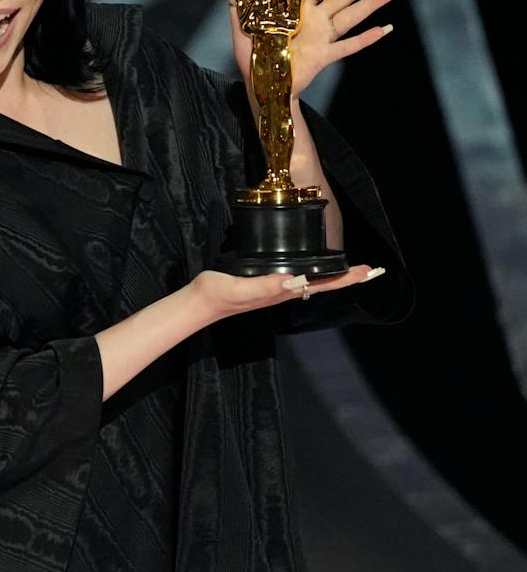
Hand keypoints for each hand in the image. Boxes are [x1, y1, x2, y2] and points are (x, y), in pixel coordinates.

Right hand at [186, 264, 384, 323]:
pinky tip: (314, 267)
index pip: (322, 285)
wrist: (200, 304)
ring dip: (334, 275)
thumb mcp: (240, 288)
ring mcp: (276, 288)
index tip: (369, 271)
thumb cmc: (218, 294)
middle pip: (324, 284)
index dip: (346, 278)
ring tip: (351, 267)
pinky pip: (298, 277)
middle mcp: (285, 290)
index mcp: (283, 291)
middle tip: (372, 269)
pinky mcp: (266, 282)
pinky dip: (314, 272)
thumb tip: (295, 280)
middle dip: (348, 277)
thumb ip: (265, 286)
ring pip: (313, 281)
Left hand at [221, 0, 402, 98]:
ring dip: (374, 2)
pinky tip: (386, 28)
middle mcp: (315, 16)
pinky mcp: (323, 56)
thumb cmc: (253, 48)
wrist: (261, 83)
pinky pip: (348, 46)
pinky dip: (366, 38)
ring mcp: (322, 36)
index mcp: (299, 4)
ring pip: (352, 15)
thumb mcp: (241, 13)